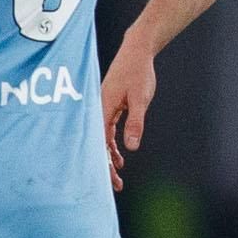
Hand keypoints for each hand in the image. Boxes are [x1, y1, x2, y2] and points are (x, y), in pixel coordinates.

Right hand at [98, 38, 159, 190]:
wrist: (136, 51)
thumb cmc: (138, 72)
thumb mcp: (140, 99)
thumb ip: (135, 122)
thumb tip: (131, 147)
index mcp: (102, 108)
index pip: (99, 142)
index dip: (103, 163)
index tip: (109, 179)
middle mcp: (98, 110)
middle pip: (97, 144)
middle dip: (105, 166)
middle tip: (115, 186)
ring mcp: (103, 109)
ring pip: (102, 139)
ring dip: (109, 158)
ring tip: (118, 178)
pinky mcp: (110, 107)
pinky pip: (107, 131)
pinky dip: (113, 145)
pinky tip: (121, 157)